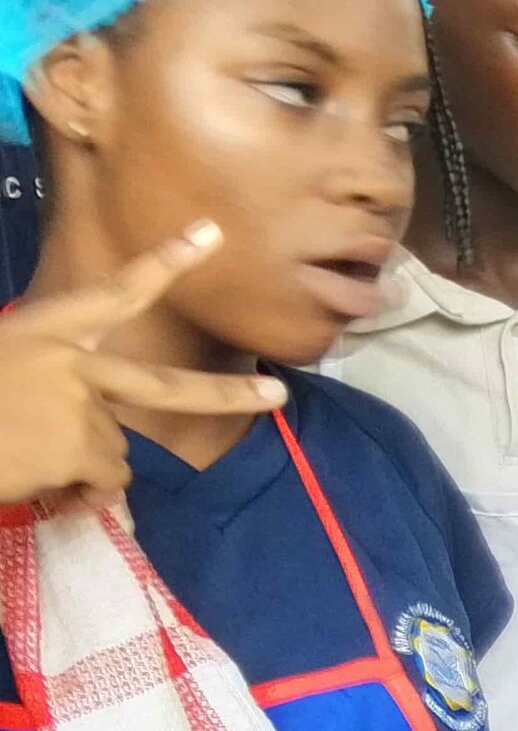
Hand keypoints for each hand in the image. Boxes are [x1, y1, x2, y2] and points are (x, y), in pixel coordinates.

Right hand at [1, 223, 283, 511]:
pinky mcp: (80, 449)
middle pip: (163, 386)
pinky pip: (102, 485)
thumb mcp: (5, 367)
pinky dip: (80, 497)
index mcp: (42, 330)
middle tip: (277, 396)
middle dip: (225, 394)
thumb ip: (48, 380)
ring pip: (112, 451)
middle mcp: (69, 362)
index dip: (165, 262)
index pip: (113, 292)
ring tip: (26, 461)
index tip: (211, 233)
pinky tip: (37, 490)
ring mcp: (80, 407)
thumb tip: (82, 424)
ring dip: (81, 468)